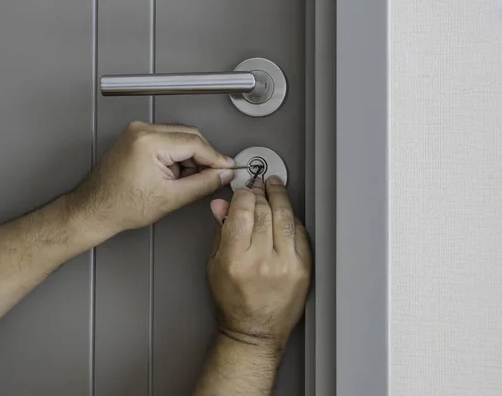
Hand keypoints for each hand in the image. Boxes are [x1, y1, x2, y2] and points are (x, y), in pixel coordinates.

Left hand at [68, 121, 234, 236]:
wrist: (95, 209)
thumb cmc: (121, 206)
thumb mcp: (171, 198)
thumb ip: (203, 184)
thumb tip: (222, 174)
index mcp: (149, 142)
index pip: (195, 143)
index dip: (216, 158)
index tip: (227, 167)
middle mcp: (142, 130)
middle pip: (189, 136)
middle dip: (203, 158)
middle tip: (212, 177)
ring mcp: (137, 132)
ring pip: (179, 137)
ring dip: (189, 158)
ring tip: (183, 182)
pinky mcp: (136, 137)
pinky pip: (166, 140)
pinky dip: (176, 156)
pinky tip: (173, 175)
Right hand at [206, 176, 311, 351]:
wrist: (255, 332)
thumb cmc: (232, 303)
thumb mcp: (214, 266)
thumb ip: (220, 232)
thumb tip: (221, 204)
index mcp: (235, 260)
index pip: (242, 212)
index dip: (243, 194)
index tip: (243, 189)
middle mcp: (262, 261)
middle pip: (264, 211)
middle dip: (260, 192)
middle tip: (258, 184)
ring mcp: (286, 265)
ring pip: (285, 217)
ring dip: (280, 197)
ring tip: (275, 186)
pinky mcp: (303, 269)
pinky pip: (299, 233)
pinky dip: (292, 219)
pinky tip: (286, 211)